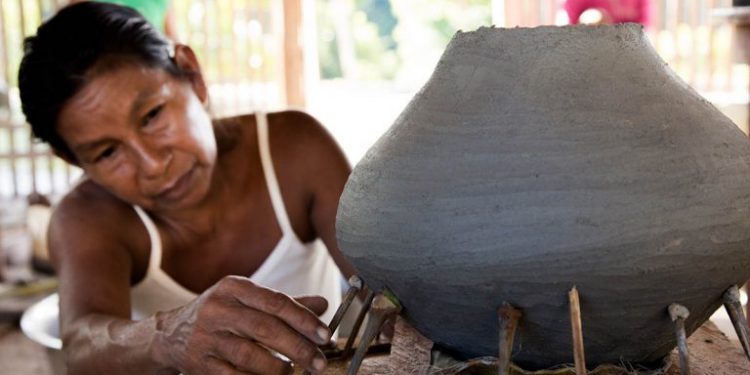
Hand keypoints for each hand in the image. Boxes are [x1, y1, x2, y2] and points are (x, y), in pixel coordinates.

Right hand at [154, 276, 330, 373]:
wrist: (171, 335)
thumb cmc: (222, 314)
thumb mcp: (248, 300)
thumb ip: (286, 304)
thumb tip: (324, 304)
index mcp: (234, 287)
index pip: (276, 302)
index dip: (304, 319)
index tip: (324, 335)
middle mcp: (218, 309)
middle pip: (265, 329)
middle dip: (298, 347)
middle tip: (318, 362)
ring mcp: (207, 338)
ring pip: (250, 355)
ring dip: (279, 368)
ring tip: (296, 372)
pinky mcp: (200, 364)